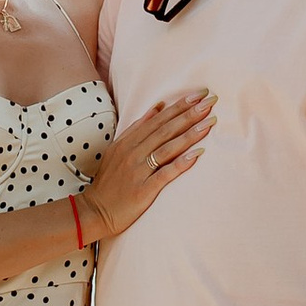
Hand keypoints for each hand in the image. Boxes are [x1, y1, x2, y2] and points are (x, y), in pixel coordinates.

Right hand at [81, 88, 214, 239]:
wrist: (95, 210)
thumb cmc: (109, 181)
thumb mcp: (118, 148)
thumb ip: (138, 127)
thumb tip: (158, 107)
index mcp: (128, 141)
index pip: (158, 119)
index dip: (179, 106)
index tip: (199, 95)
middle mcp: (133, 153)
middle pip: (165, 130)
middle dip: (189, 114)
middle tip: (210, 101)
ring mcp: (138, 171)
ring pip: (167, 148)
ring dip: (190, 134)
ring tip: (209, 123)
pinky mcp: (143, 190)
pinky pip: (165, 174)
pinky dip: (181, 163)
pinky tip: (197, 154)